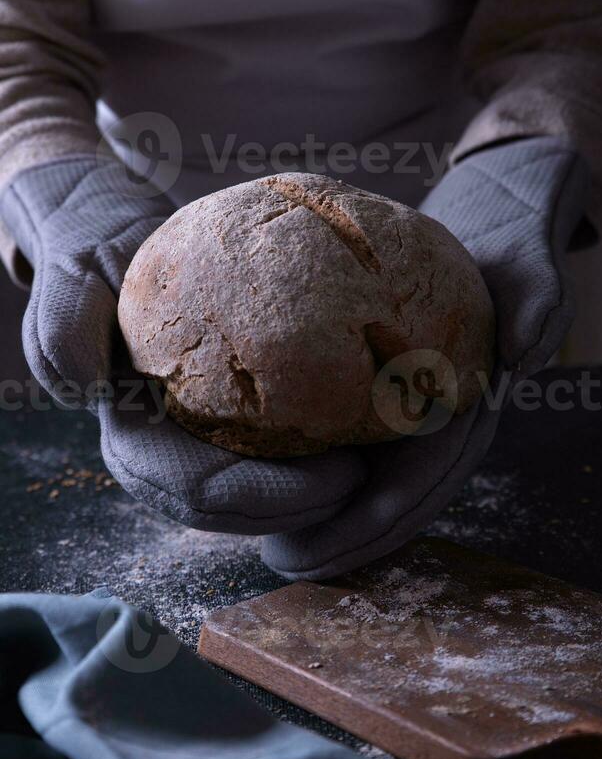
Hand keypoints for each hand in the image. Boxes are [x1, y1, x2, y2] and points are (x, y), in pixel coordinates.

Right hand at [1, 156, 365, 533]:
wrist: (118, 244)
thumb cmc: (102, 256)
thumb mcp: (77, 275)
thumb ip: (66, 326)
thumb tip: (85, 387)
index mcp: (132, 442)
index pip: (201, 494)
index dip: (273, 498)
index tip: (344, 472)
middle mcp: (165, 461)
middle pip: (239, 513)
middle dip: (307, 508)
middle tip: (374, 476)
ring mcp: (196, 452)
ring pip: (260, 503)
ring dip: (317, 499)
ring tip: (377, 466)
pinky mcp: (225, 433)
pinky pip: (273, 468)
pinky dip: (314, 467)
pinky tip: (363, 443)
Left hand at [261, 137, 589, 578]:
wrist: (492, 238)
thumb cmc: (508, 251)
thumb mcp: (530, 267)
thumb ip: (539, 303)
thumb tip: (527, 351)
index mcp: (473, 411)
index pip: (424, 480)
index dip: (376, 521)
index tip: (321, 548)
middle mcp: (445, 428)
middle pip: (394, 502)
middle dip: (344, 541)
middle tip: (281, 565)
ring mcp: (418, 422)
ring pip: (376, 489)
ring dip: (332, 525)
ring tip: (277, 552)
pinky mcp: (393, 405)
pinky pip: (363, 455)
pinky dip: (326, 484)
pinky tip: (281, 498)